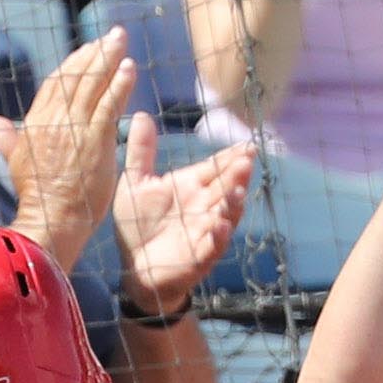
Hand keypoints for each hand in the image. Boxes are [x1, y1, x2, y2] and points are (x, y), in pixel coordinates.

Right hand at [0, 32, 138, 272]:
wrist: (50, 220)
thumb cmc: (36, 198)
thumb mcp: (16, 162)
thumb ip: (7, 138)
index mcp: (35, 123)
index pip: (55, 83)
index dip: (73, 63)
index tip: (88, 50)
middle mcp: (54, 120)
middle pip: (76, 76)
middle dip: (95, 52)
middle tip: (113, 36)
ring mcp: (74, 128)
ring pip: (93, 84)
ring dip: (110, 59)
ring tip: (122, 42)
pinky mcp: (94, 139)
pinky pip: (109, 103)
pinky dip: (120, 84)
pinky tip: (130, 69)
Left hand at [109, 116, 251, 315]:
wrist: (134, 267)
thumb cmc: (138, 225)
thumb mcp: (135, 185)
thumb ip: (141, 153)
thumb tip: (140, 115)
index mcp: (193, 186)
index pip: (216, 168)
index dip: (231, 157)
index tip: (246, 145)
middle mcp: (204, 206)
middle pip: (226, 187)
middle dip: (237, 174)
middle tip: (247, 159)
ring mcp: (205, 231)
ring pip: (226, 214)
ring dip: (233, 203)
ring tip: (239, 190)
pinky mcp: (199, 257)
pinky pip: (212, 245)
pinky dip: (218, 236)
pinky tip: (220, 225)